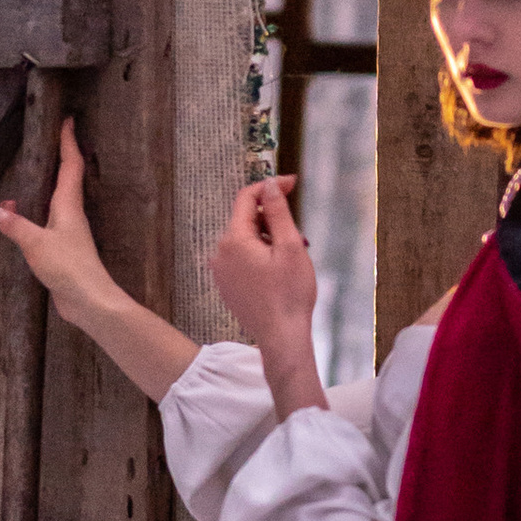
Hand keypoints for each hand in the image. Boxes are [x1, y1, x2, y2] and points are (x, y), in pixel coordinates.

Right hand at [0, 116, 110, 317]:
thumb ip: (16, 227)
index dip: (68, 142)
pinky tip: (17, 220)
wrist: (90, 301)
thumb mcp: (36, 244)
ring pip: (55, 200)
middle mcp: (70, 214)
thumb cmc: (69, 268)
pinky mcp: (63, 249)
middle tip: (49, 139)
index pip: (70, 165)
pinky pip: (46, 221)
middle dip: (59, 157)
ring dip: (42, 186)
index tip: (68, 120)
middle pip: (66, 178)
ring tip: (24, 178)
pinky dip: (33, 214)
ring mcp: (68, 232)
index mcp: (68, 205)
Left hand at [211, 174, 317, 345]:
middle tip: (300, 235)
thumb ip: (278, 212)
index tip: (292, 184)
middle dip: (273, 220)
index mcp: (234, 240)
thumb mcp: (290, 247)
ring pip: (246, 240)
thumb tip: (269, 185)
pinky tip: (278, 271)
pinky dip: (260, 256)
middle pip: (246, 220)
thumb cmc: (289, 294)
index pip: (246, 198)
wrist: (281, 337)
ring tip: (291, 257)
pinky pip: (242, 259)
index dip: (269, 187)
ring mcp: (221, 272)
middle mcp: (220, 253)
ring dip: (269, 239)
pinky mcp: (227, 286)